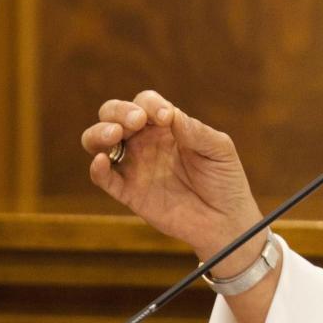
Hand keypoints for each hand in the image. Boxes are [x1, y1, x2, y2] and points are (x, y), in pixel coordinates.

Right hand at [83, 91, 266, 271]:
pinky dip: (97, 169)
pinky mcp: (129, 193)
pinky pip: (104, 179)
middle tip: (136, 121)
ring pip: (98, 142)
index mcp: (166, 127)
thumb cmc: (225, 179)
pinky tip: (100, 161)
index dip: (150, 104)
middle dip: (118, 111)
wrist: (226, 220)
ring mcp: (134, 166)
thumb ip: (196, 131)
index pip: (144, 103)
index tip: (166, 117)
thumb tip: (170, 114)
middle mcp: (145, 142)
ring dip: (99, 133)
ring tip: (114, 134)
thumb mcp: (219, 149)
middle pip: (114, 114)